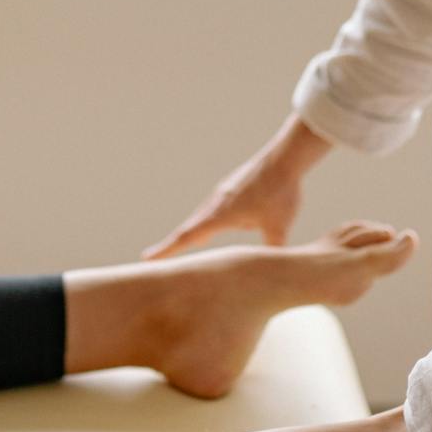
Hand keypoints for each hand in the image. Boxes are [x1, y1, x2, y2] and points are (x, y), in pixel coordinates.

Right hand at [142, 116, 332, 257]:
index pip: (187, 237)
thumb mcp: (278, 228)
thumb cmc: (280, 193)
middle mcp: (215, 204)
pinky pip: (213, 209)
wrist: (285, 157)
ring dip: (189, 233)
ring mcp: (222, 194)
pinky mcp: (232, 188)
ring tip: (178, 246)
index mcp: (220, 215)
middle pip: (187, 229)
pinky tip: (212, 223)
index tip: (146, 258)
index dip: (167, 250)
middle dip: (171, 246)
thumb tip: (273, 274)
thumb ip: (272, 251)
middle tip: (151, 258)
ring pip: (200, 218)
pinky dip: (205, 222)